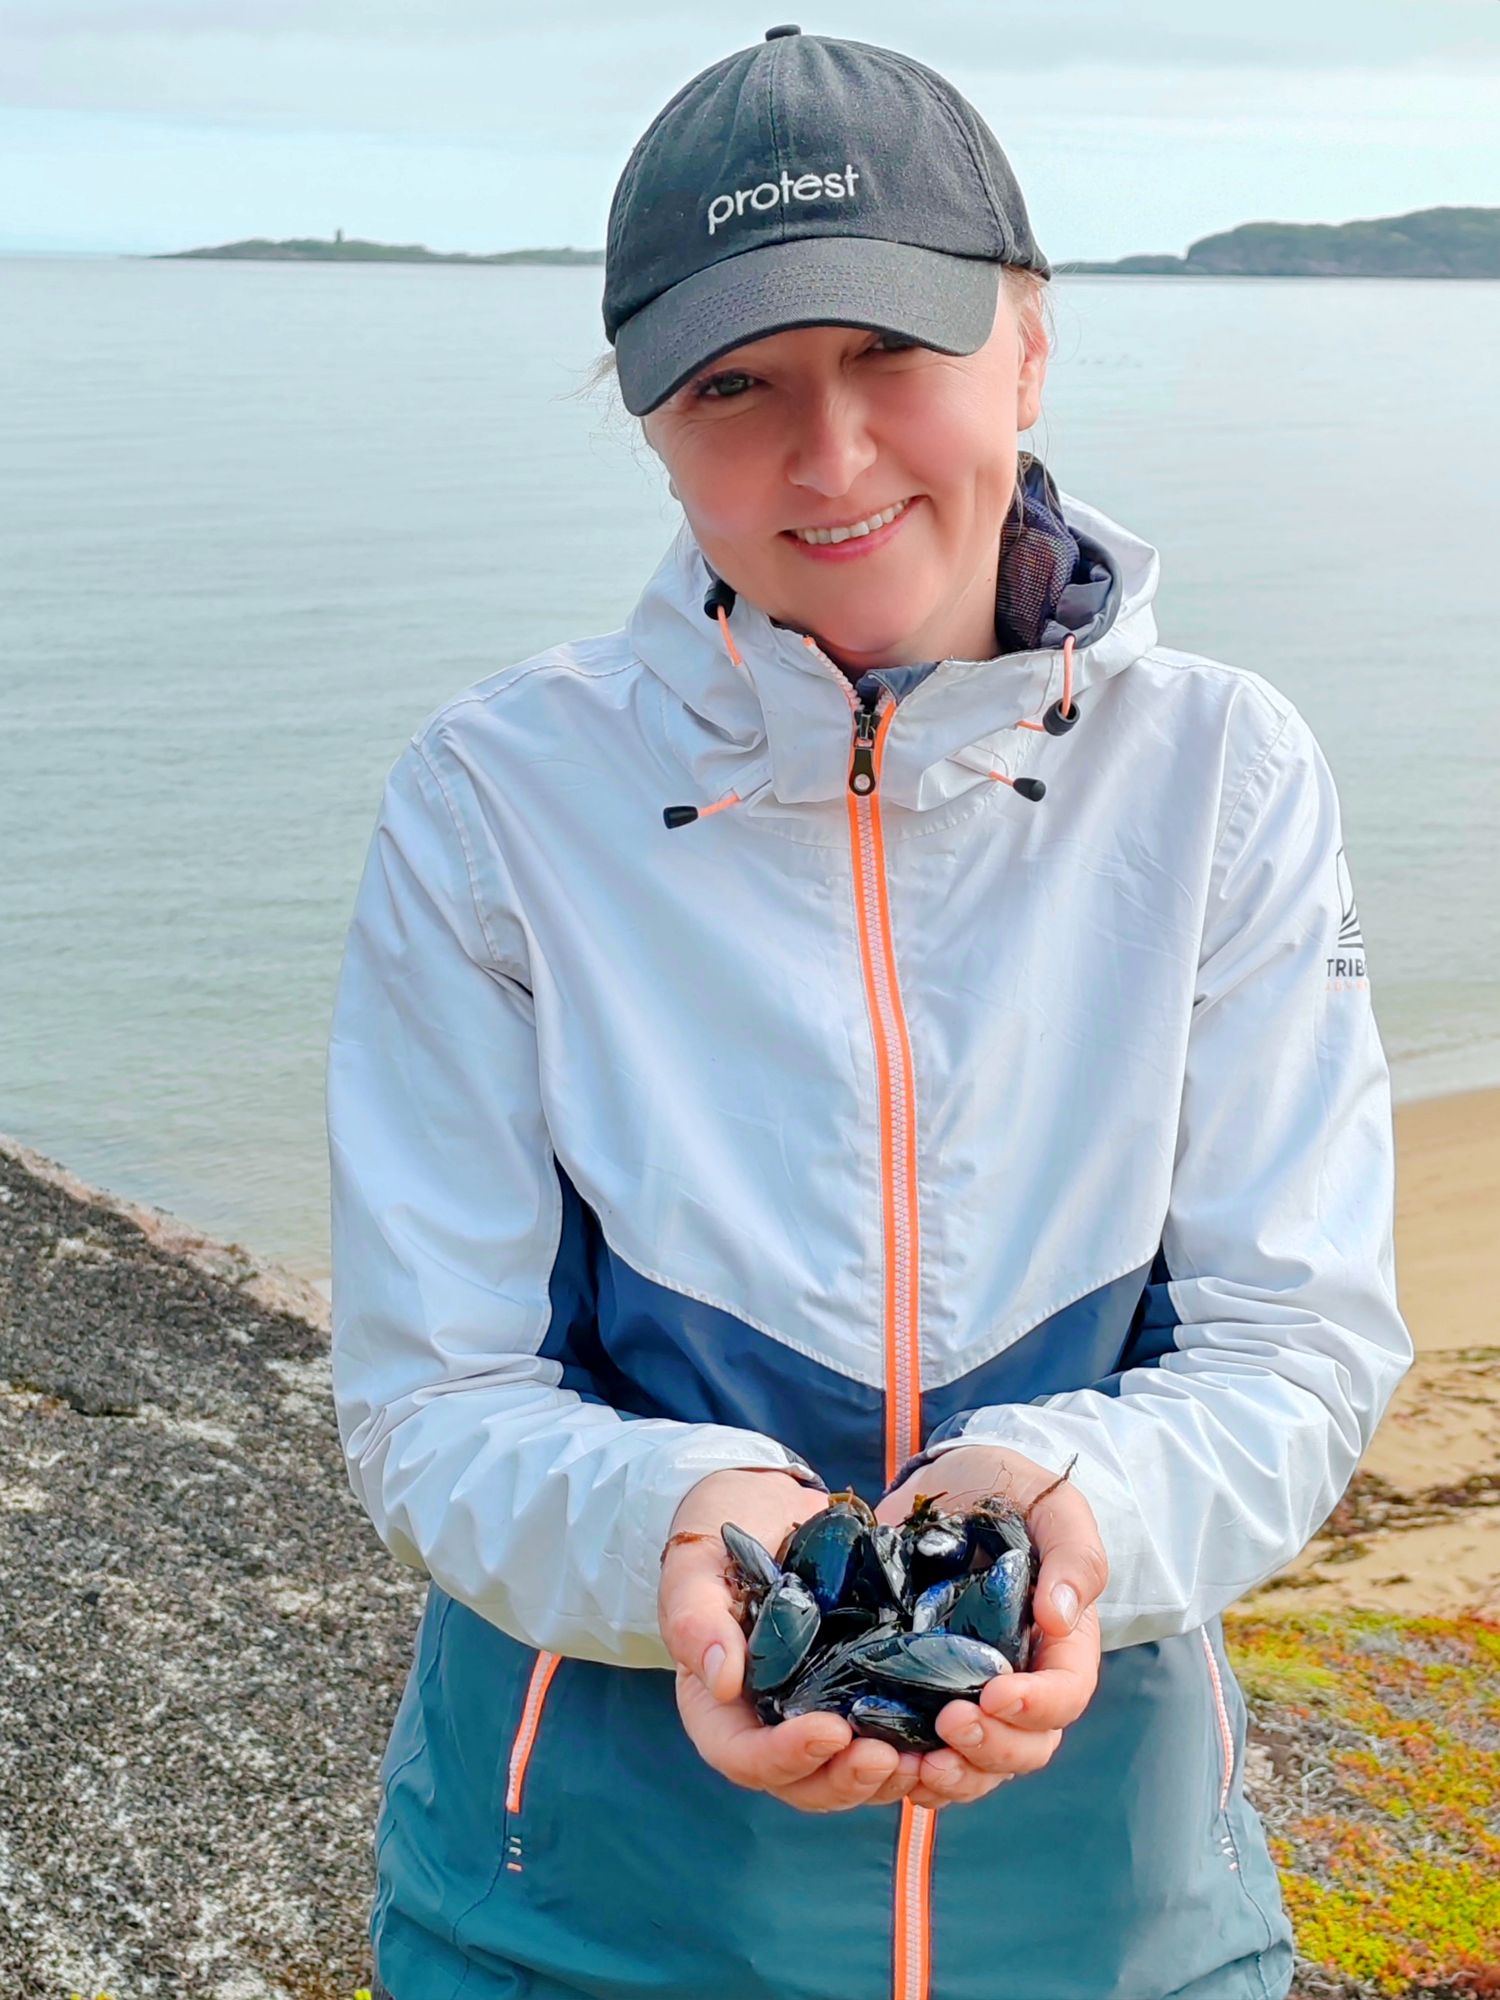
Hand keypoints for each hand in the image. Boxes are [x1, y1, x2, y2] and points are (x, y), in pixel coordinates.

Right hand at [660, 1470, 920, 1811]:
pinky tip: (943, 1734)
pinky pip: (879, 1738)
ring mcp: (811, 1712)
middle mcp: (765, 1724)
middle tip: (888, 1757)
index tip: (831, 1730)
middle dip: (845, 1780)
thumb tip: (722, 1682)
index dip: (785, 1756)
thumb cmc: (715, 1537)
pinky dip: (910, 1748)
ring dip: (884, 1779)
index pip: (744, 1757)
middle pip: (802, 1784)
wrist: (762, 1507)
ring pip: (845, 1774)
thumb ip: (697, 1621)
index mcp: (717, 1707)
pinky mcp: (853, 1694)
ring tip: (923, 1759)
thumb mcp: (694, 1569)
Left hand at [872, 1444, 1106, 1809]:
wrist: (956, 1480)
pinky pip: (924, 1750)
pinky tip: (883, 1757)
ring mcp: (969, 1690)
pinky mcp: (919, 1688)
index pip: (1065, 1696)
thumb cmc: (1015, 1491)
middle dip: (992, 1749)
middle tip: (949, 1724)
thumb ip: (1073, 1556)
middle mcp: (1020, 1680)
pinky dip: (909, 1767)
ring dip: (952, 1776)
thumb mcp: (1055, 1507)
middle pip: (1025, 1747)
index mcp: (1060, 1645)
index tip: (996, 1693)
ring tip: (915, 1763)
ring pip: (977, 1765)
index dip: (1037, 1707)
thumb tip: (1059, 1616)